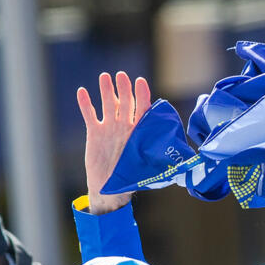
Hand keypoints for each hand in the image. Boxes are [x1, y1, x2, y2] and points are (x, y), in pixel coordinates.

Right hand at [76, 71, 152, 215]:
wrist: (110, 189)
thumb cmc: (131, 179)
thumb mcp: (147, 168)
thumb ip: (158, 158)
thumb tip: (183, 160)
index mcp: (139, 132)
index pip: (143, 109)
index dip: (142, 95)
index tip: (140, 82)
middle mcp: (125, 126)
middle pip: (125, 102)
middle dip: (124, 88)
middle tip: (122, 76)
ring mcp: (109, 128)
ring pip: (108, 105)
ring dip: (106, 91)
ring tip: (104, 76)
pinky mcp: (95, 133)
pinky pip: (90, 115)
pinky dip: (85, 104)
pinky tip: (81, 91)